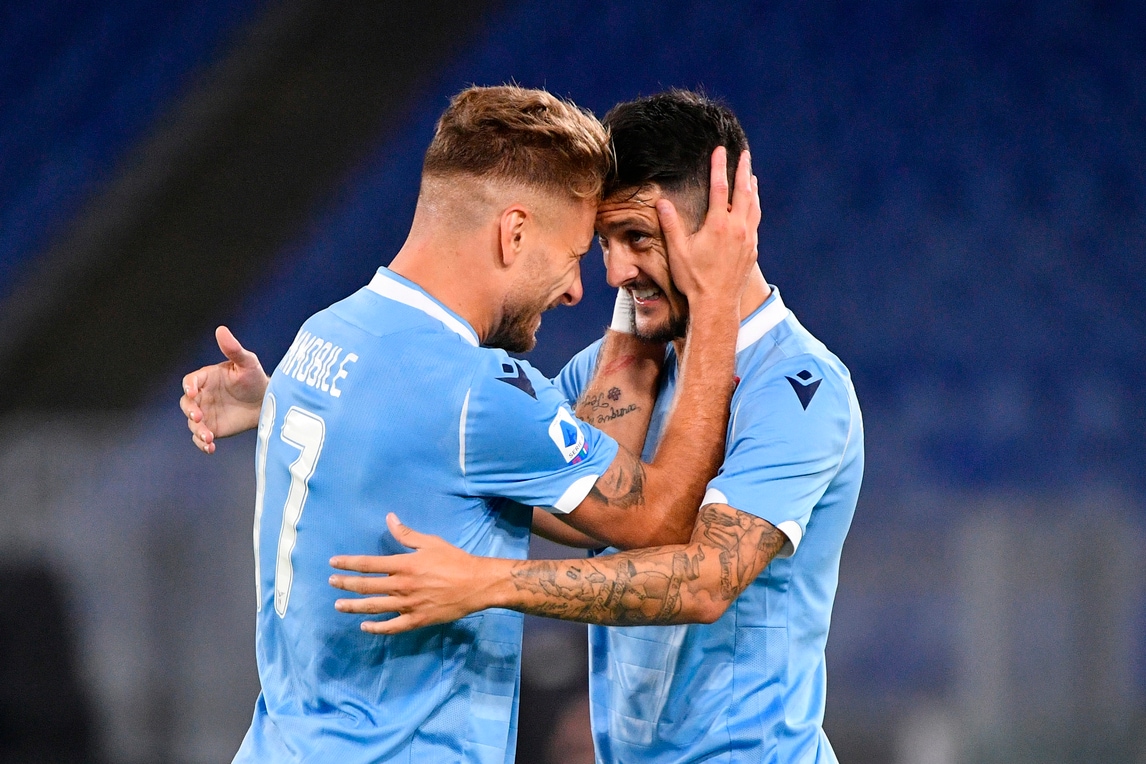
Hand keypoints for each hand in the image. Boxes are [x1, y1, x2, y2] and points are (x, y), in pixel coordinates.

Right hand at [180, 326, 267, 452]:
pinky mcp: (213, 429)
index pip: (190, 381)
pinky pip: (202, 438)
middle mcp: (202, 397)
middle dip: (190, 411)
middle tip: (199, 416)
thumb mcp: (247, 362)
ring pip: (193, 423)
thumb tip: (221, 329)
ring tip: (208, 437)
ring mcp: (206, 414)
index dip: (190, 386)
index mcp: (206, 378)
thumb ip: (233, 349)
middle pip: (187, 404)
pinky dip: (203, 444)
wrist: (266, 401)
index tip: (194, 392)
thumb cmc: (255, 377)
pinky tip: (211, 447)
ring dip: (197, 430)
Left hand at [330, 514, 502, 634]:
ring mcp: (408, 605)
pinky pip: (391, 627)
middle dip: (345, 583)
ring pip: (373, 607)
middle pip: (365, 585)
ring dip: (353, 606)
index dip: (348, 563)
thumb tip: (389, 518)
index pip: (368, 564)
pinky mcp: (416, 619)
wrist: (476, 584)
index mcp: (404, 564)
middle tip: (332, 582)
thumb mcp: (430, 542)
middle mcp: (401, 585)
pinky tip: (364, 626)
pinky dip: (376, 628)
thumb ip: (406, 534)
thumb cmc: (454, 560)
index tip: (333, 563)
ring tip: (339, 605)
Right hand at [656, 147, 760, 306]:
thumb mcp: (678, 252)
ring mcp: (748, 239)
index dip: (719, 167)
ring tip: (751, 175)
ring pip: (753, 206)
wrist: (717, 304)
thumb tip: (662, 202)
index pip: (720, 188)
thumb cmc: (694, 280)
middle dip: (743, 170)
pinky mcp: (752, 250)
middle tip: (744, 154)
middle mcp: (737, 229)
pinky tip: (752, 205)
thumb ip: (671, 225)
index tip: (719, 151)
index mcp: (718, 225)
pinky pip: (756, 221)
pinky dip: (754, 207)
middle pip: (743, 192)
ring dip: (752, 188)